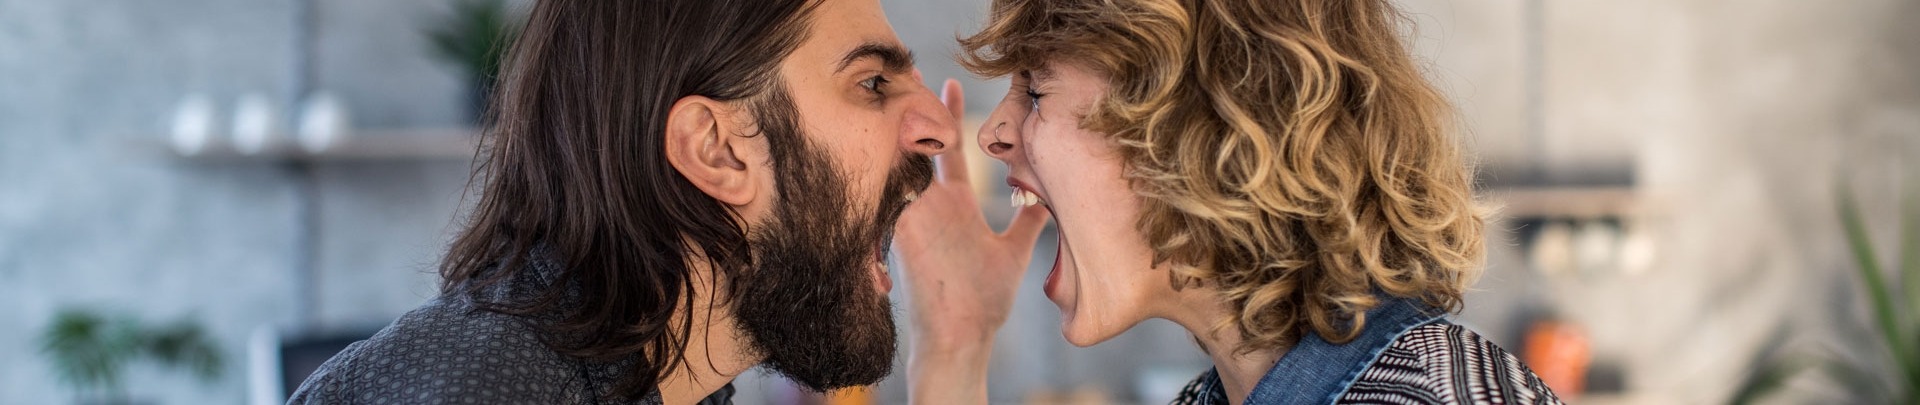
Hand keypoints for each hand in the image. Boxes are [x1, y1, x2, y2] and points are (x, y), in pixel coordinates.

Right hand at [894, 78, 1050, 403]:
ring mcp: (913, 217)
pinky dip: (890, 164)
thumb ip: (1026, 224)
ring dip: (901, 127)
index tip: (951, 82)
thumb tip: (1046, 201)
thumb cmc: (983, 303)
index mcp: (954, 206)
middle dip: (914, 108)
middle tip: (912, 72)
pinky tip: (892, 134)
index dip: (950, 116)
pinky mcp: (900, 232)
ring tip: (902, 92)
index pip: (949, 149)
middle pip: (918, 144)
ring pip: (900, 160)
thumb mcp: (1012, 254)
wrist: (962, 339)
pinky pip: (889, 190)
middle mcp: (931, 206)